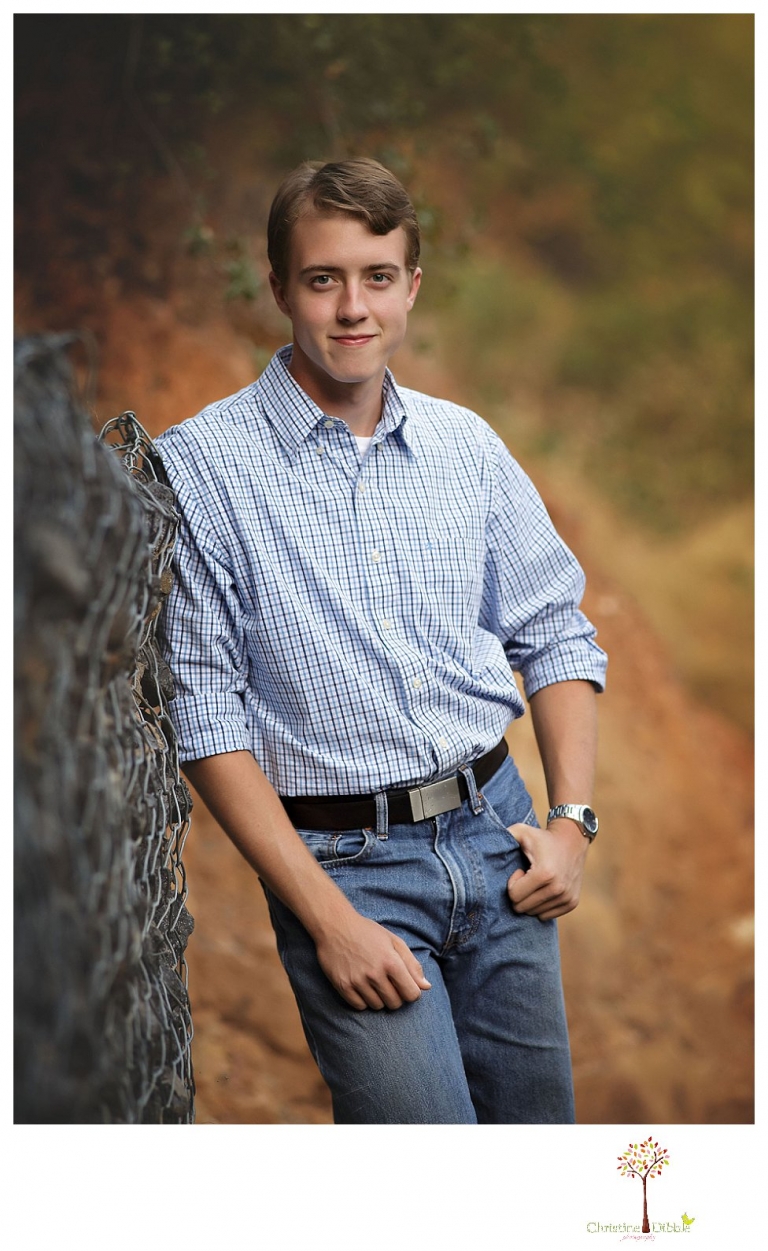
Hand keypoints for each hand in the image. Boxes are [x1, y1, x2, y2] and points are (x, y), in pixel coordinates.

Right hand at [315, 913, 431, 1010]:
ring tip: (374, 983)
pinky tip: (362, 987)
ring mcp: (357, 981)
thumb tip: (426, 987)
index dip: (411, 991)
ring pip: (377, 1006)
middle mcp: (375, 974)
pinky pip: (359, 1006)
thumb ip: (412, 965)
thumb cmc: (367, 932)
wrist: (335, 925)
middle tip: (389, 983)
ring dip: (379, 998)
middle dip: (396, 996)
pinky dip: (363, 1000)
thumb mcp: (394, 941)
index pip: (411, 994)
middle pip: (395, 1003)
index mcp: (391, 962)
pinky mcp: (342, 986)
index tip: (405, 985)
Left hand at [506, 818, 588, 920]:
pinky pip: (547, 916)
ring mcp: (566, 897)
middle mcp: (558, 888)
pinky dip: (542, 905)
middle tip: (527, 878)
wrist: (572, 839)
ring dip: (531, 900)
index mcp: (544, 874)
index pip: (514, 896)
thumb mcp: (521, 831)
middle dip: (520, 894)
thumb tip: (483, 844)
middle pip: (523, 908)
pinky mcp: (572, 903)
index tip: (520, 871)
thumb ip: (503, 836)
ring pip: (535, 913)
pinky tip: (545, 889)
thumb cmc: (542, 837)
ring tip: (536, 882)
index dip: (513, 883)